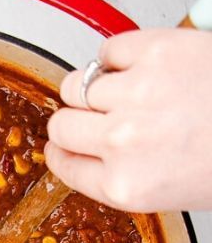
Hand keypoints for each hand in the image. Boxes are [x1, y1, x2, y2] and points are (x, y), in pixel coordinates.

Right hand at [45, 29, 211, 211]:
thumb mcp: (179, 191)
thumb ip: (127, 175)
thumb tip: (92, 152)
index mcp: (127, 185)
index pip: (64, 164)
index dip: (64, 150)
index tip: (65, 143)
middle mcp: (123, 141)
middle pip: (62, 123)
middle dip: (78, 119)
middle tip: (99, 114)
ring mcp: (135, 93)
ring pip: (79, 84)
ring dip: (99, 86)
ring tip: (130, 89)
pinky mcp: (151, 50)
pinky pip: (108, 51)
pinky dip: (119, 56)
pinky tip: (144, 66)